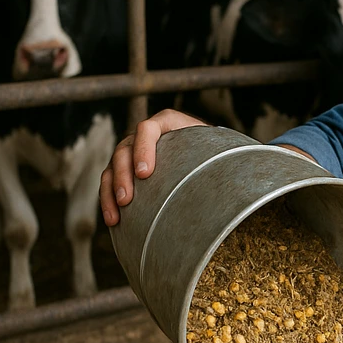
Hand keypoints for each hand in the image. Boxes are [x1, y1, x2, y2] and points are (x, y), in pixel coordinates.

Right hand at [99, 109, 206, 225]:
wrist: (205, 154)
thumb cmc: (212, 150)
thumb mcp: (215, 148)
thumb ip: (216, 154)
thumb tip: (233, 179)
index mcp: (166, 122)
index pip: (147, 129)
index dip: (143, 149)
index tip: (145, 174)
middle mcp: (143, 135)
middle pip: (125, 149)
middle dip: (122, 175)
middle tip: (127, 199)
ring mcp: (131, 152)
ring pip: (113, 168)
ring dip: (111, 192)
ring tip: (116, 215)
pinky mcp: (125, 170)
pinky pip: (109, 184)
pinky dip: (109, 201)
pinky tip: (113, 221)